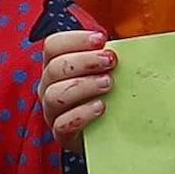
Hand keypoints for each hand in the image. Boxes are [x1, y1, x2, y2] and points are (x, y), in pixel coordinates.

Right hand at [42, 29, 116, 144]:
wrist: (107, 132)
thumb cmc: (107, 93)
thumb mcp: (107, 71)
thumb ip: (109, 55)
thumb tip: (126, 43)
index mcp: (56, 65)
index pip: (53, 45)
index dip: (75, 39)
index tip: (101, 39)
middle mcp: (49, 86)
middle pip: (55, 68)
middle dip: (84, 61)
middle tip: (111, 60)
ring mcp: (52, 111)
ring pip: (55, 95)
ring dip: (83, 85)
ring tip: (108, 83)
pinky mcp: (62, 134)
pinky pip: (63, 124)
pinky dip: (82, 114)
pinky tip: (101, 107)